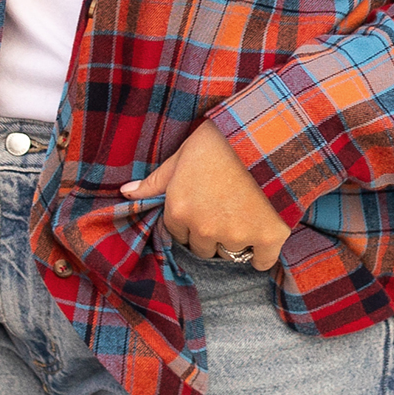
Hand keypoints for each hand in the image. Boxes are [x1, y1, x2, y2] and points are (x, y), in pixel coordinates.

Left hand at [120, 119, 290, 270]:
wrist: (264, 133)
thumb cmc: (220, 140)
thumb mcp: (182, 155)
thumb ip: (155, 181)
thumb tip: (126, 193)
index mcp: (180, 210)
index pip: (178, 233)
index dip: (191, 220)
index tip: (203, 206)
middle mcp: (204, 229)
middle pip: (203, 248)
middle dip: (210, 233)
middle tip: (224, 210)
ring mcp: (236, 236)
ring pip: (230, 253)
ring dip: (235, 240)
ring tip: (245, 215)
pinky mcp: (268, 237)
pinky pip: (261, 262)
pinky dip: (262, 254)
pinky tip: (262, 240)